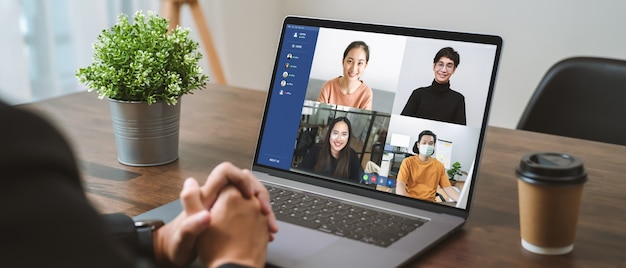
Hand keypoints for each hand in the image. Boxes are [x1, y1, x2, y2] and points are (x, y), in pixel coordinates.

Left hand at [151, 162, 277, 265]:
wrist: (174, 253)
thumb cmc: (176, 245)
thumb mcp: (182, 238)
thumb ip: (190, 225)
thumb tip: (205, 215)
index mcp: (206, 196)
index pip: (225, 171)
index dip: (240, 178)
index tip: (248, 195)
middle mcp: (217, 197)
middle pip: (244, 180)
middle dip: (259, 193)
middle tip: (264, 212)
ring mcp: (225, 206)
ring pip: (251, 195)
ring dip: (264, 207)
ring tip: (270, 226)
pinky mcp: (231, 216)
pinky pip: (251, 209)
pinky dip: (262, 218)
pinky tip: (265, 231)